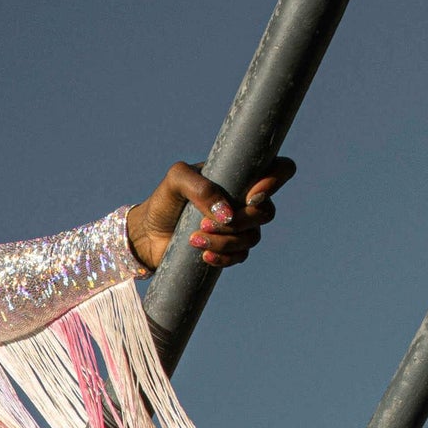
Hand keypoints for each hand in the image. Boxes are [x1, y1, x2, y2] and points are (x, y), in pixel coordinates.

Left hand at [125, 158, 294, 273]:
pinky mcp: (229, 250)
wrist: (147, 233)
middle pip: (266, 212)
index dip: (276, 180)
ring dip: (225, 241)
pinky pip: (241, 257)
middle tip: (206, 222)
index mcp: (241, 175)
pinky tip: (203, 256)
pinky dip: (223, 258)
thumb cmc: (164, 199)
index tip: (251, 195)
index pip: (281, 169)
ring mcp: (239, 227)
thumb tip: (226, 212)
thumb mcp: (176, 179)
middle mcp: (245, 200)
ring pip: (252, 237)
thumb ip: (200, 185)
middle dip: (241, 220)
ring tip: (194, 239)